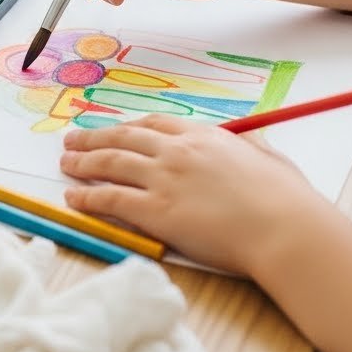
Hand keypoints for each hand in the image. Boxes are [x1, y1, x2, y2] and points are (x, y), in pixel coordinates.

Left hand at [60, 114, 320, 276]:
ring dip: (83, 162)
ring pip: (111, 164)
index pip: (155, 124)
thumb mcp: (269, 158)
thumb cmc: (286, 199)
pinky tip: (74, 199)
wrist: (283, 227)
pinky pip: (112, 200)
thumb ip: (251, 150)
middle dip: (95, 137)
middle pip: (124, 138)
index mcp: (203, 135)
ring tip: (66, 164)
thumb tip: (251, 148)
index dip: (128, 127)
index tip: (114, 129)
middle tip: (74, 139)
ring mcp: (164, 179)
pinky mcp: (157, 212)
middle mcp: (178, 151)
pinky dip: (88, 198)